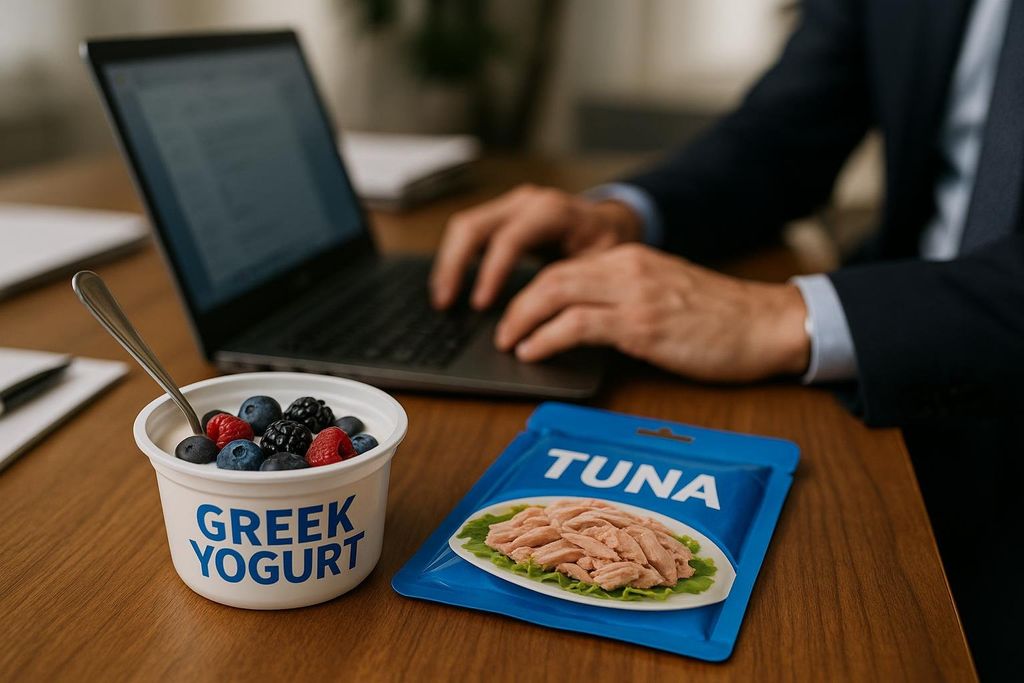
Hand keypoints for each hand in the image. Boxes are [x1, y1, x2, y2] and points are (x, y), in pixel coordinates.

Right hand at [430, 184, 642, 309]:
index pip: (510, 238)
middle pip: (474, 226)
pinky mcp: (500, 216)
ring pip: (464, 227)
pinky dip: (455, 259)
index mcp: (553, 211)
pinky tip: (450, 285)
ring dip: (448, 263)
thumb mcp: (602, 266)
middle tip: (445, 303)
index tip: (481, 305)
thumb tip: (548, 324)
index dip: (491, 272)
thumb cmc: (607, 248)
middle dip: (455, 266)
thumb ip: (574, 286)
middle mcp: (526, 202)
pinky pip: (468, 232)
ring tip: (442, 299)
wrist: (609, 225)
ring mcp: (509, 206)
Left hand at [494, 244, 810, 381]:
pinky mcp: (641, 324)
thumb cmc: (721, 319)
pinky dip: (546, 338)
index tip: (514, 314)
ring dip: (522, 321)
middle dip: (516, 305)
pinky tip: (533, 353)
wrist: (767, 324)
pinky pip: (577, 325)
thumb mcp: (665, 294)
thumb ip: (625, 299)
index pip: (564, 266)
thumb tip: (581, 325)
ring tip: (509, 344)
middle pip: (550, 276)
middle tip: (500, 332)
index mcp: (631, 259)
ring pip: (555, 294)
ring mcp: (634, 294)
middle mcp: (627, 268)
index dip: (530, 292)